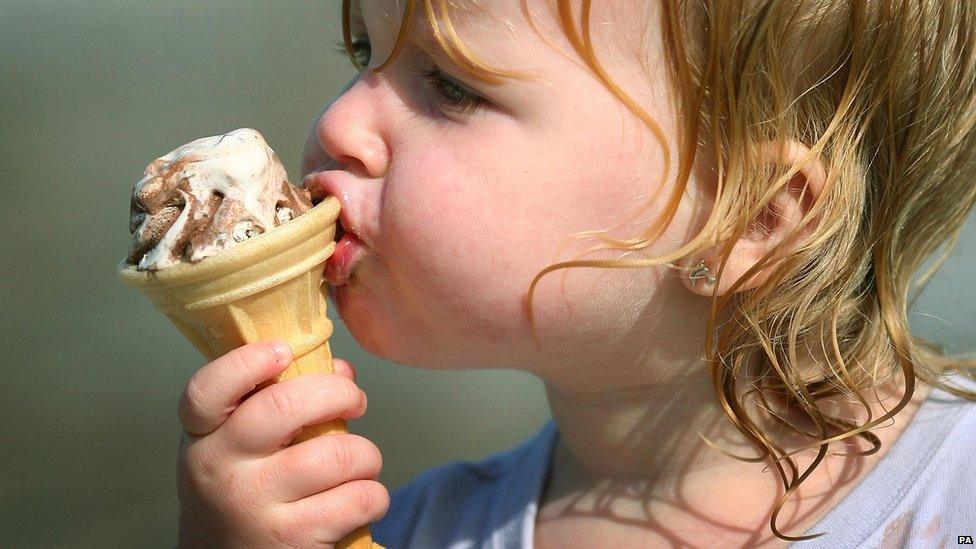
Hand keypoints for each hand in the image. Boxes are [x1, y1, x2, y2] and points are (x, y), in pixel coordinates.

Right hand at [175, 340, 387, 547]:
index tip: (283, 351)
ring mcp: (254, 507)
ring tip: (361, 463)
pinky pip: (356, 499)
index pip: (207, 391)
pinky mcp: (291, 542)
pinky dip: (374, 496)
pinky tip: (363, 499)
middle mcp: (220, 470)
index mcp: (204, 437)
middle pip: (284, 407)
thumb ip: (279, 400)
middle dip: (339, 394)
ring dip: (366, 455)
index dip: (246, 362)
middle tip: (356, 402)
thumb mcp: (239, 446)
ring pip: (336, 455)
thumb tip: (340, 371)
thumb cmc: (244, 489)